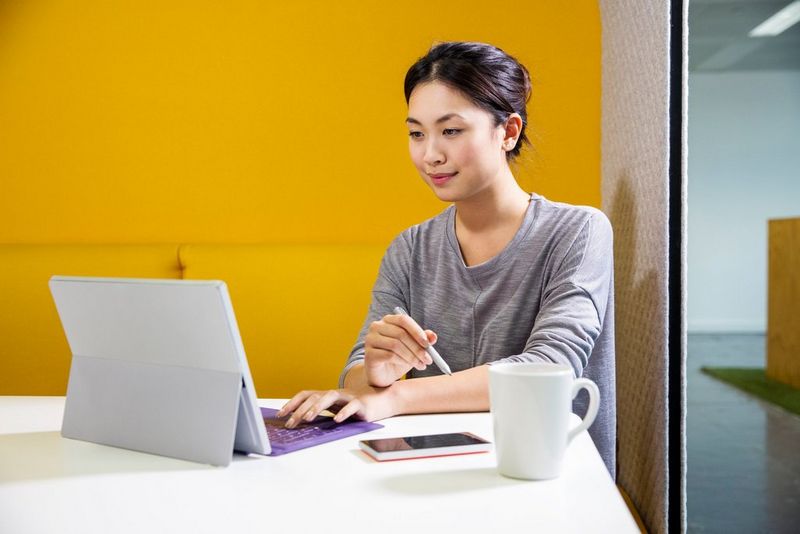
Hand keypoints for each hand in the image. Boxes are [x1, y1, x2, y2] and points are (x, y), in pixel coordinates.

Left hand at [276, 383, 399, 428]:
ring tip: (308, 418)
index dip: (293, 403)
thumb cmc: (358, 407)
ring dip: (318, 407)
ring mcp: (349, 397)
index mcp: (328, 395)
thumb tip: (300, 422)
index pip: (306, 394)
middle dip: (300, 409)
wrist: (383, 400)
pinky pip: (352, 406)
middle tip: (290, 423)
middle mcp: (336, 394)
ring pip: (331, 396)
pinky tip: (337, 420)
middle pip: (315, 396)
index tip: (281, 414)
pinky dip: (344, 413)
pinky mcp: (362, 404)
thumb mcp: (337, 410)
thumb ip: (323, 413)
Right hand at [363, 312, 437, 386]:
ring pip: (396, 345)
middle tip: (428, 359)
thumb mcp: (413, 348)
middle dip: (417, 348)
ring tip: (420, 365)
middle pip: (401, 333)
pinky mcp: (369, 354)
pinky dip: (402, 362)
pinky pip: (389, 356)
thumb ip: (423, 340)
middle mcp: (377, 326)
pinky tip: (407, 367)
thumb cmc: (398, 358)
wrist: (382, 375)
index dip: (417, 331)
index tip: (428, 344)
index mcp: (388, 320)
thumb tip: (433, 336)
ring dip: (412, 357)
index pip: (403, 320)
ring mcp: (370, 339)